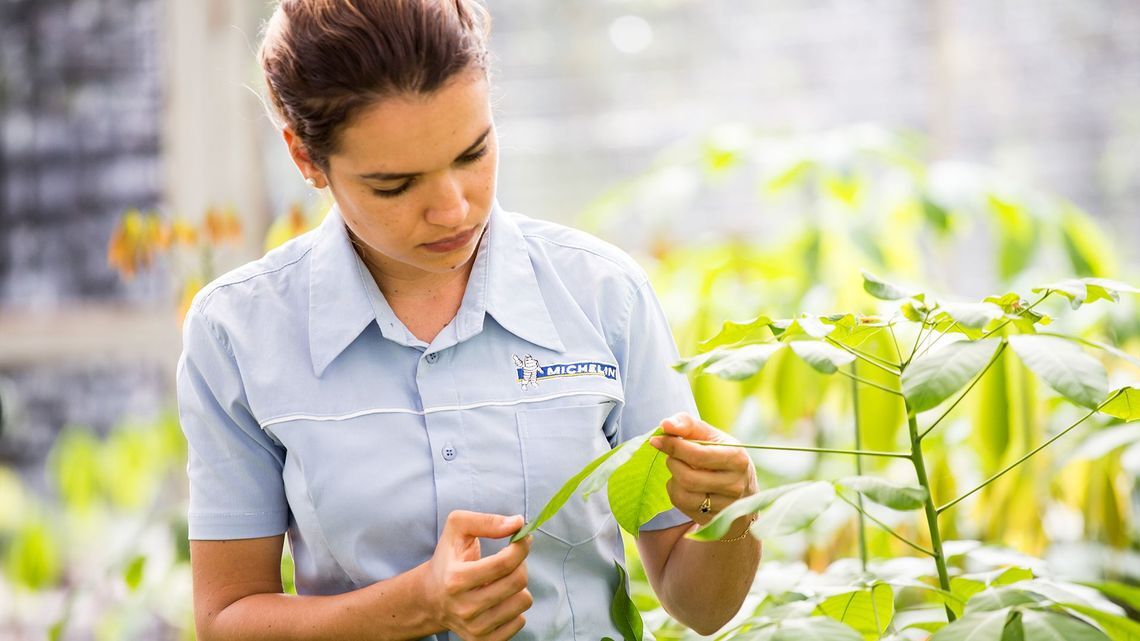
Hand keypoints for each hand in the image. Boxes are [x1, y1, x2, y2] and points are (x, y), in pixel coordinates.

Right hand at [424, 511, 533, 640]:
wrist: (431, 598)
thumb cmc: (448, 559)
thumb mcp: (457, 528)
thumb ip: (486, 521)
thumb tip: (517, 523)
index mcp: (455, 579)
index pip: (505, 562)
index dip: (521, 546)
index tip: (523, 538)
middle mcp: (464, 608)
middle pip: (518, 581)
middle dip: (520, 564)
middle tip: (510, 559)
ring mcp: (474, 628)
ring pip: (523, 601)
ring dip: (518, 586)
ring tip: (501, 581)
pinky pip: (519, 621)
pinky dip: (514, 607)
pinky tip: (499, 599)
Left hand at [650, 412, 758, 528]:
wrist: (743, 493)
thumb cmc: (722, 456)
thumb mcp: (712, 436)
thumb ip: (688, 425)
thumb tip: (664, 425)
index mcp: (737, 459)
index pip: (697, 455)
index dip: (673, 446)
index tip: (656, 440)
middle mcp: (735, 485)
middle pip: (687, 477)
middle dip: (673, 463)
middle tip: (673, 456)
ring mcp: (725, 507)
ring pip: (682, 494)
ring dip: (673, 478)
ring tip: (680, 469)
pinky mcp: (712, 520)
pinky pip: (681, 505)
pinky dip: (675, 491)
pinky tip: (684, 485)